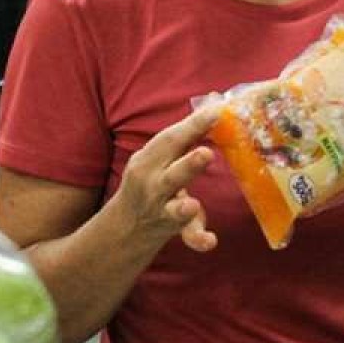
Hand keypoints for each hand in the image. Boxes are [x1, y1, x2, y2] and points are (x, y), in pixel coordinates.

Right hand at [114, 108, 219, 252]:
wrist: (126, 224)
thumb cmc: (151, 179)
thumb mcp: (158, 156)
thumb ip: (186, 135)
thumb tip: (216, 101)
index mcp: (148, 161)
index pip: (170, 140)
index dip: (193, 125)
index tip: (217, 111)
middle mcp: (153, 185)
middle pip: (171, 175)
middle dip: (189, 165)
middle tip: (207, 154)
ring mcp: (162, 209)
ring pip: (175, 210)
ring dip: (183, 207)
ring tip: (193, 205)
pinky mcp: (174, 229)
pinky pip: (187, 236)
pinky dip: (198, 240)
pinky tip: (211, 241)